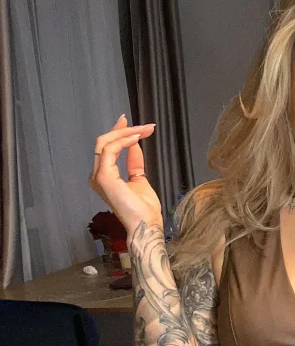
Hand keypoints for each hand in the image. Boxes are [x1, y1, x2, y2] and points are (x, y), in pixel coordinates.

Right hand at [89, 114, 162, 241]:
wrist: (146, 224)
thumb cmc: (143, 209)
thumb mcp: (139, 179)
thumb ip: (134, 162)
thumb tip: (134, 145)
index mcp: (104, 176)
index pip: (107, 147)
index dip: (117, 132)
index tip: (128, 121)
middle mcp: (97, 174)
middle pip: (105, 142)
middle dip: (124, 129)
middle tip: (145, 126)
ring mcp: (99, 175)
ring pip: (105, 142)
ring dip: (125, 133)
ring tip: (144, 130)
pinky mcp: (104, 176)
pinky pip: (109, 150)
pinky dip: (123, 141)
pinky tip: (136, 138)